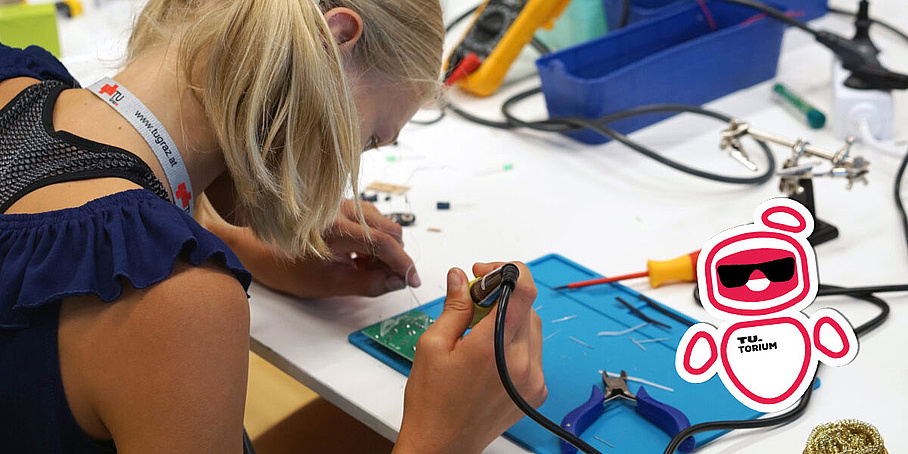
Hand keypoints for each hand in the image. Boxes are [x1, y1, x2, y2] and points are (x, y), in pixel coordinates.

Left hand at [201, 197, 419, 297]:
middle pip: (391, 230)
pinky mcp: (341, 203)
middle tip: (380, 279)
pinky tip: (356, 255)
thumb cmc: (285, 265)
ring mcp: (342, 202)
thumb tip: (398, 283)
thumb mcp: (326, 283)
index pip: (384, 244)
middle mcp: (342, 208)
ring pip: (383, 224)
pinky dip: (373, 240)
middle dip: (393, 257)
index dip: (404, 264)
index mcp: (335, 228)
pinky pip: (371, 220)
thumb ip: (366, 284)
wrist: (255, 243)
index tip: (414, 281)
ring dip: (383, 249)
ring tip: (361, 268)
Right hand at [395, 262, 545, 453]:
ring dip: (510, 319)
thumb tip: (461, 278)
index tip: (486, 273)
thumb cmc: (432, 403)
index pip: (523, 290)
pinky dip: (516, 342)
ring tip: (480, 331)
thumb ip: (454, 306)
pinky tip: (491, 354)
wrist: (442, 445)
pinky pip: (534, 351)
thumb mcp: (433, 345)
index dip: (508, 271)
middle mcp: (521, 364)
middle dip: (502, 296)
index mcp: (493, 348)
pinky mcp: (536, 391)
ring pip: (532, 328)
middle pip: (526, 307)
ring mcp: (533, 379)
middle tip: (474, 301)